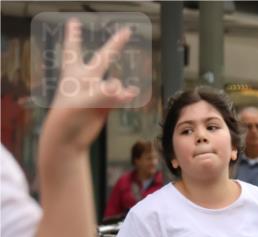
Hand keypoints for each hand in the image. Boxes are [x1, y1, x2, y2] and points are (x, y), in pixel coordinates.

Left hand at [45, 20, 138, 151]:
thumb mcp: (83, 102)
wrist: (68, 139)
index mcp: (75, 74)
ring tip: (135, 73)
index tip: (73, 21)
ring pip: (112, 78)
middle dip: (114, 46)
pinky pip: (120, 96)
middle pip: (102, 58)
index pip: (75, 49)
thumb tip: (122, 89)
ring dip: (123, 75)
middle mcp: (86, 80)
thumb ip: (103, 94)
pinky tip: (135, 93)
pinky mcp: (104, 106)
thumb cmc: (68, 117)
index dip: (75, 35)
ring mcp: (97, 93)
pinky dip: (127, 95)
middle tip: (125, 31)